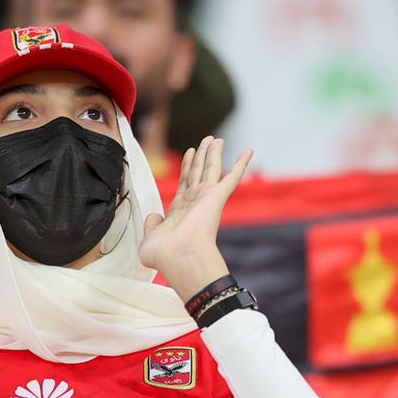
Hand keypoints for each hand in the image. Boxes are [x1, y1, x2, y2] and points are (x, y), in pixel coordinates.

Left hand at [139, 136, 252, 301]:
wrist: (180, 258)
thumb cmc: (166, 255)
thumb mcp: (149, 238)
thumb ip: (151, 224)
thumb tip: (154, 217)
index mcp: (179, 210)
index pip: (184, 183)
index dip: (186, 166)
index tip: (189, 152)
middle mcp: (194, 202)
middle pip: (198, 171)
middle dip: (202, 155)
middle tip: (207, 140)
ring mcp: (206, 198)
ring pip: (211, 168)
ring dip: (214, 152)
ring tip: (217, 139)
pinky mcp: (218, 197)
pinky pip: (232, 176)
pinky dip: (241, 163)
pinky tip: (248, 150)